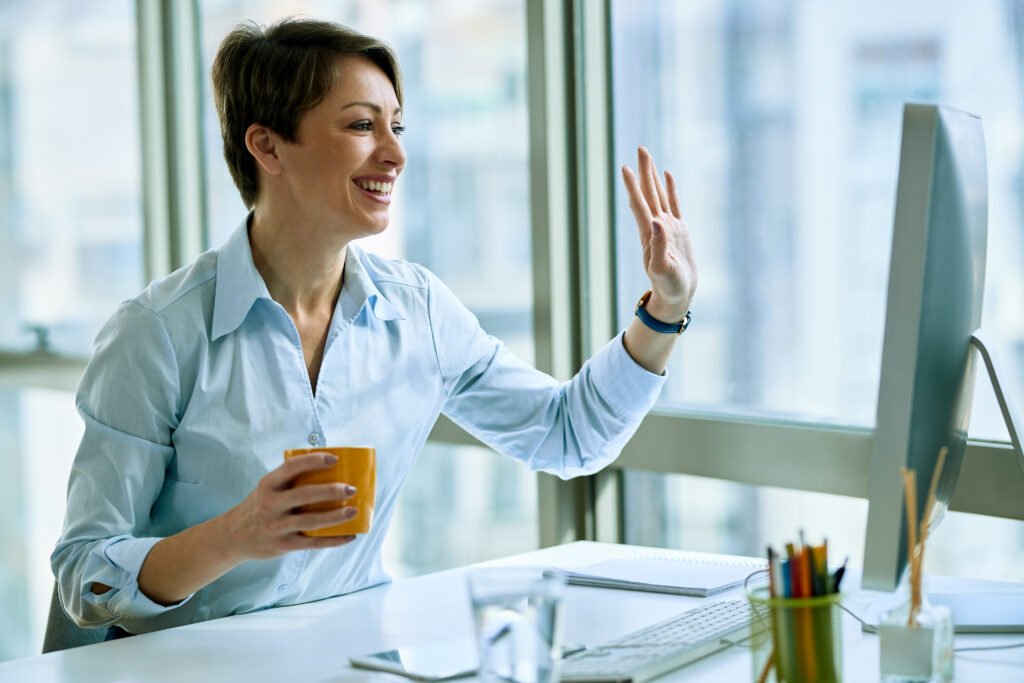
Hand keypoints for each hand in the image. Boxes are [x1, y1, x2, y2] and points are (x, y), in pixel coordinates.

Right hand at [221, 452, 358, 560]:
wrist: (233, 536)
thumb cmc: (260, 506)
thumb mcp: (267, 489)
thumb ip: (290, 481)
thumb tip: (332, 470)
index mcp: (268, 485)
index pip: (291, 467)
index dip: (314, 461)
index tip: (335, 459)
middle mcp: (270, 504)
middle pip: (305, 495)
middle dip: (331, 491)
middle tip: (352, 488)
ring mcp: (276, 526)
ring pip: (311, 521)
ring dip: (336, 517)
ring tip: (354, 511)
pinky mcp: (282, 545)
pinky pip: (312, 543)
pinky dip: (333, 540)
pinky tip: (349, 536)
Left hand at [621, 146, 697, 321]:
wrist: (677, 295)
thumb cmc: (668, 286)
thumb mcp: (663, 270)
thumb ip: (659, 247)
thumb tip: (656, 222)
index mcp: (650, 234)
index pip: (640, 205)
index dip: (633, 187)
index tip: (625, 168)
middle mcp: (656, 226)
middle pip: (648, 193)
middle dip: (643, 171)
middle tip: (640, 148)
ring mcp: (667, 226)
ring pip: (659, 194)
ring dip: (652, 176)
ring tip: (647, 156)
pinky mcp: (679, 229)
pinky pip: (674, 203)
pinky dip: (669, 188)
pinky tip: (666, 174)